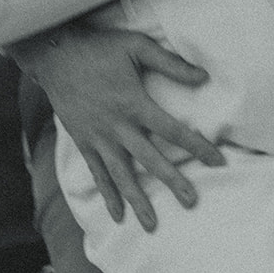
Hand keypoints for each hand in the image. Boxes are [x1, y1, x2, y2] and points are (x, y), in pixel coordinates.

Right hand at [15, 23, 225, 230]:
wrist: (56, 55)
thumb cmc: (100, 48)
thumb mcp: (137, 46)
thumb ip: (170, 63)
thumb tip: (204, 76)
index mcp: (135, 103)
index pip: (172, 130)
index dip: (196, 145)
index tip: (217, 160)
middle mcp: (118, 126)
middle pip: (150, 159)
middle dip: (172, 181)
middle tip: (191, 202)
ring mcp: (99, 137)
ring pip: (121, 174)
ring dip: (138, 200)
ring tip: (152, 225)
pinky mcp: (84, 142)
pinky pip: (97, 173)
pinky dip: (107, 194)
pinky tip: (117, 215)